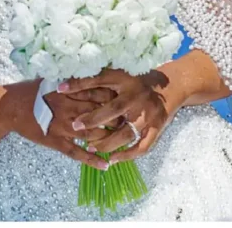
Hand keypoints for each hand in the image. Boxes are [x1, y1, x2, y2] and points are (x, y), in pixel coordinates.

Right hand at [0, 79, 117, 169]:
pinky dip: (92, 160)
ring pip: (92, 136)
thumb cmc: (31, 90)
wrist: (11, 107)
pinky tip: (105, 165)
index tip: (126, 101)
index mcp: (69, 92)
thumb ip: (71, 80)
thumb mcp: (52, 79)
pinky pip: (77, 153)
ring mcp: (63, 127)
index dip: (114, 99)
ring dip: (108, 140)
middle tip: (130, 123)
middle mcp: (69, 109)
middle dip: (116, 120)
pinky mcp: (56, 142)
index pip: (98, 94)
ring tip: (122, 144)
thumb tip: (91, 74)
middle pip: (100, 115)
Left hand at [57, 67, 186, 161]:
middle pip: (113, 110)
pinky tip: (112, 160)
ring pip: (126, 133)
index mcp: (126, 79)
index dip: (79, 83)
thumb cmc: (138, 79)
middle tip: (75, 126)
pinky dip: (127, 155)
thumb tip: (69, 75)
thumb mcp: (120, 72)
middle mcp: (137, 96)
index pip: (98, 79)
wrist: (172, 85)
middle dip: (93, 120)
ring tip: (90, 147)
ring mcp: (148, 114)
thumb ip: (98, 76)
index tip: (59, 88)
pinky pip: (141, 146)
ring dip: (107, 142)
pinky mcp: (157, 128)